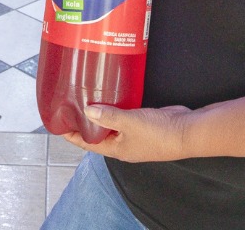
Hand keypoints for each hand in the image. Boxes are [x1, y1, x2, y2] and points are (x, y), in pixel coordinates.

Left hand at [62, 104, 193, 162]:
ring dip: (100, 114)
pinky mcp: (143, 122)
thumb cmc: (158, 133)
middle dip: (84, 123)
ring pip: (111, 124)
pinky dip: (115, 107)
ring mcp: (133, 134)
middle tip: (70, 106)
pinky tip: (110, 95)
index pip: (87, 144)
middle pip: (98, 134)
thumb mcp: (129, 123)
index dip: (72, 136)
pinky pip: (124, 115)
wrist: (187, 131)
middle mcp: (123, 144)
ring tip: (85, 98)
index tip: (58, 127)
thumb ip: (108, 117)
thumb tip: (86, 111)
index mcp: (116, 149)